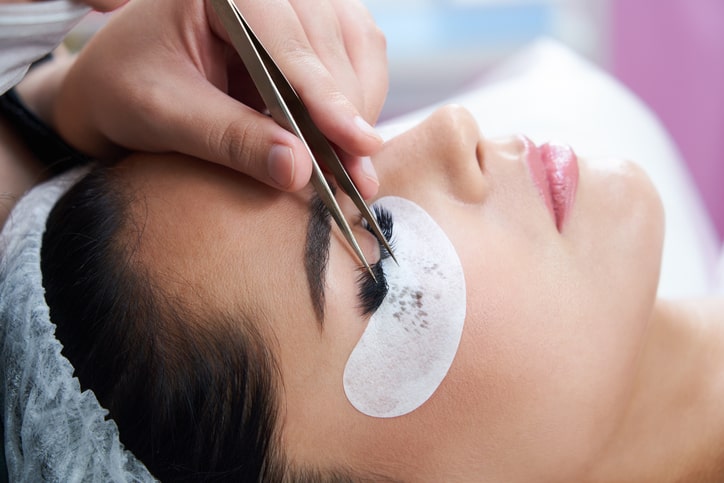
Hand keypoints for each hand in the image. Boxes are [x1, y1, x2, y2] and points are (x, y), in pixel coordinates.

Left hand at [53, 0, 387, 196]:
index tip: (356, 144)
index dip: (325, 95)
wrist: (118, 83)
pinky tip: (345, 137)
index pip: (286, 38)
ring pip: (356, 44)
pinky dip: (357, 98)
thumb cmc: (127, 89)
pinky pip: (355, 53)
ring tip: (354, 164)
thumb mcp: (167, 116)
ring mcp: (289, 3)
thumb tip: (298, 170)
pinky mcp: (305, 28)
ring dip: (359, 106)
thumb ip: (232, 140)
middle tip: (358, 175)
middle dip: (347, 111)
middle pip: (331, 39)